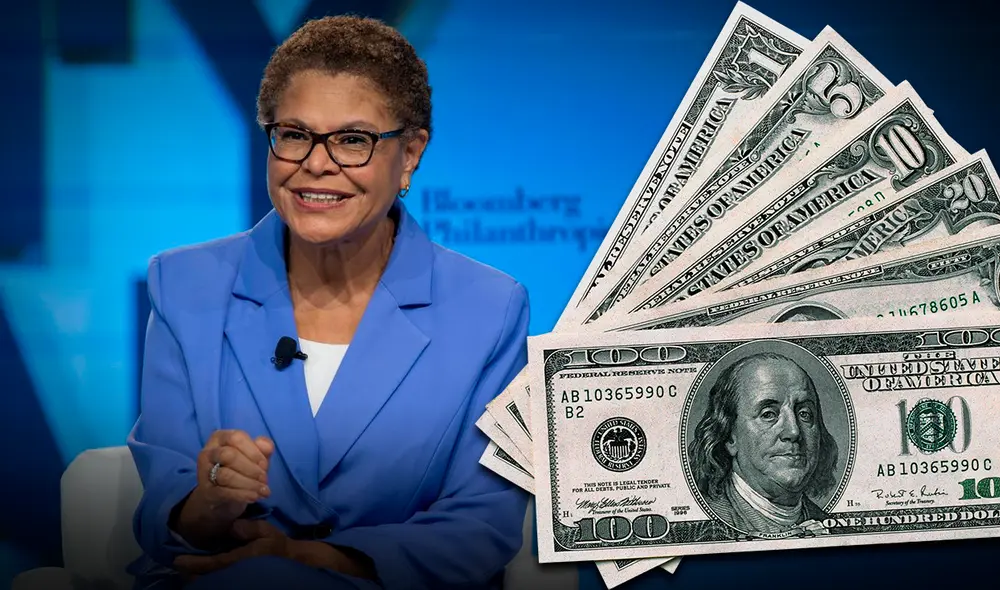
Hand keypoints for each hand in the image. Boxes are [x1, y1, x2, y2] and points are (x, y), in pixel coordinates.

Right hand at [172, 430, 274, 543]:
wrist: (223, 497)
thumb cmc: (241, 470)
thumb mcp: (254, 457)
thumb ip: (263, 448)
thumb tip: (267, 446)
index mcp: (220, 437)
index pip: (236, 438)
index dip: (253, 452)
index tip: (265, 465)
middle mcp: (209, 452)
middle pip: (229, 455)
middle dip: (251, 468)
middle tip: (265, 479)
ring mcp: (204, 472)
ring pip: (225, 475)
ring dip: (248, 483)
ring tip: (263, 491)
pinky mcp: (205, 491)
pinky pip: (223, 492)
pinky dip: (242, 495)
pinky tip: (254, 497)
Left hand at [173, 519, 290, 578]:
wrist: (291, 560)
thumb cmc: (277, 546)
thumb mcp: (266, 532)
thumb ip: (250, 529)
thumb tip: (233, 526)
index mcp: (238, 559)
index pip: (211, 563)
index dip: (193, 562)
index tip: (178, 560)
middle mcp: (234, 570)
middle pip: (206, 576)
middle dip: (191, 572)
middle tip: (179, 565)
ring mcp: (236, 576)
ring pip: (211, 579)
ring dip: (198, 574)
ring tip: (188, 569)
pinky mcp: (239, 576)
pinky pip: (218, 578)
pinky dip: (208, 575)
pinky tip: (204, 572)